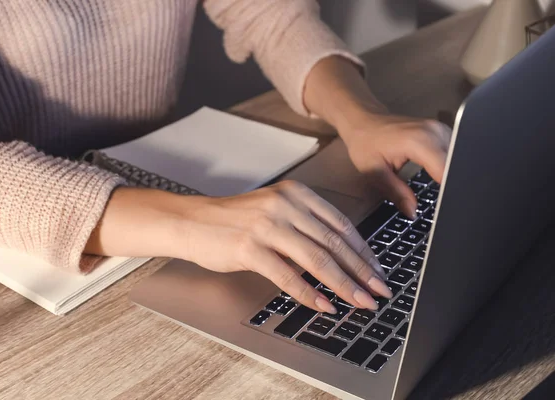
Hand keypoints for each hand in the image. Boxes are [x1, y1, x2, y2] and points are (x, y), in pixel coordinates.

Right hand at [182, 181, 392, 312]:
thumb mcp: (275, 211)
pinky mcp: (250, 247)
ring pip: (317, 259)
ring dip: (343, 285)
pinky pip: (287, 275)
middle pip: (334, 243)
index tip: (378, 271)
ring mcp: (268, 225)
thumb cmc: (234, 220)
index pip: (341, 225)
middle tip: (379, 291)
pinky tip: (322, 305)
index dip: (364, 251)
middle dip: (362, 271)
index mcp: (296, 195)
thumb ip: (305, 227)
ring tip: (360, 302)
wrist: (193, 221)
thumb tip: (339, 258)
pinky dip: (308, 293)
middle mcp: (286, 206)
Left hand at [340, 114, 451, 217]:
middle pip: (456, 164)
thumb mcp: (376, 173)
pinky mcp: (441, 129)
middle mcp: (434, 131)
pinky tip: (442, 175)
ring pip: (458, 157)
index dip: (447, 191)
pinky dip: (451, 163)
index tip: (446, 207)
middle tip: (444, 202)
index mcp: (419, 142)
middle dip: (453, 184)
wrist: (363, 121)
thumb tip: (412, 212)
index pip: (445, 171)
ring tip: (443, 189)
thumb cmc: (366, 145)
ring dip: (453, 173)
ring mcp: (440, 128)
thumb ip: (397, 193)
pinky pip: (454, 149)